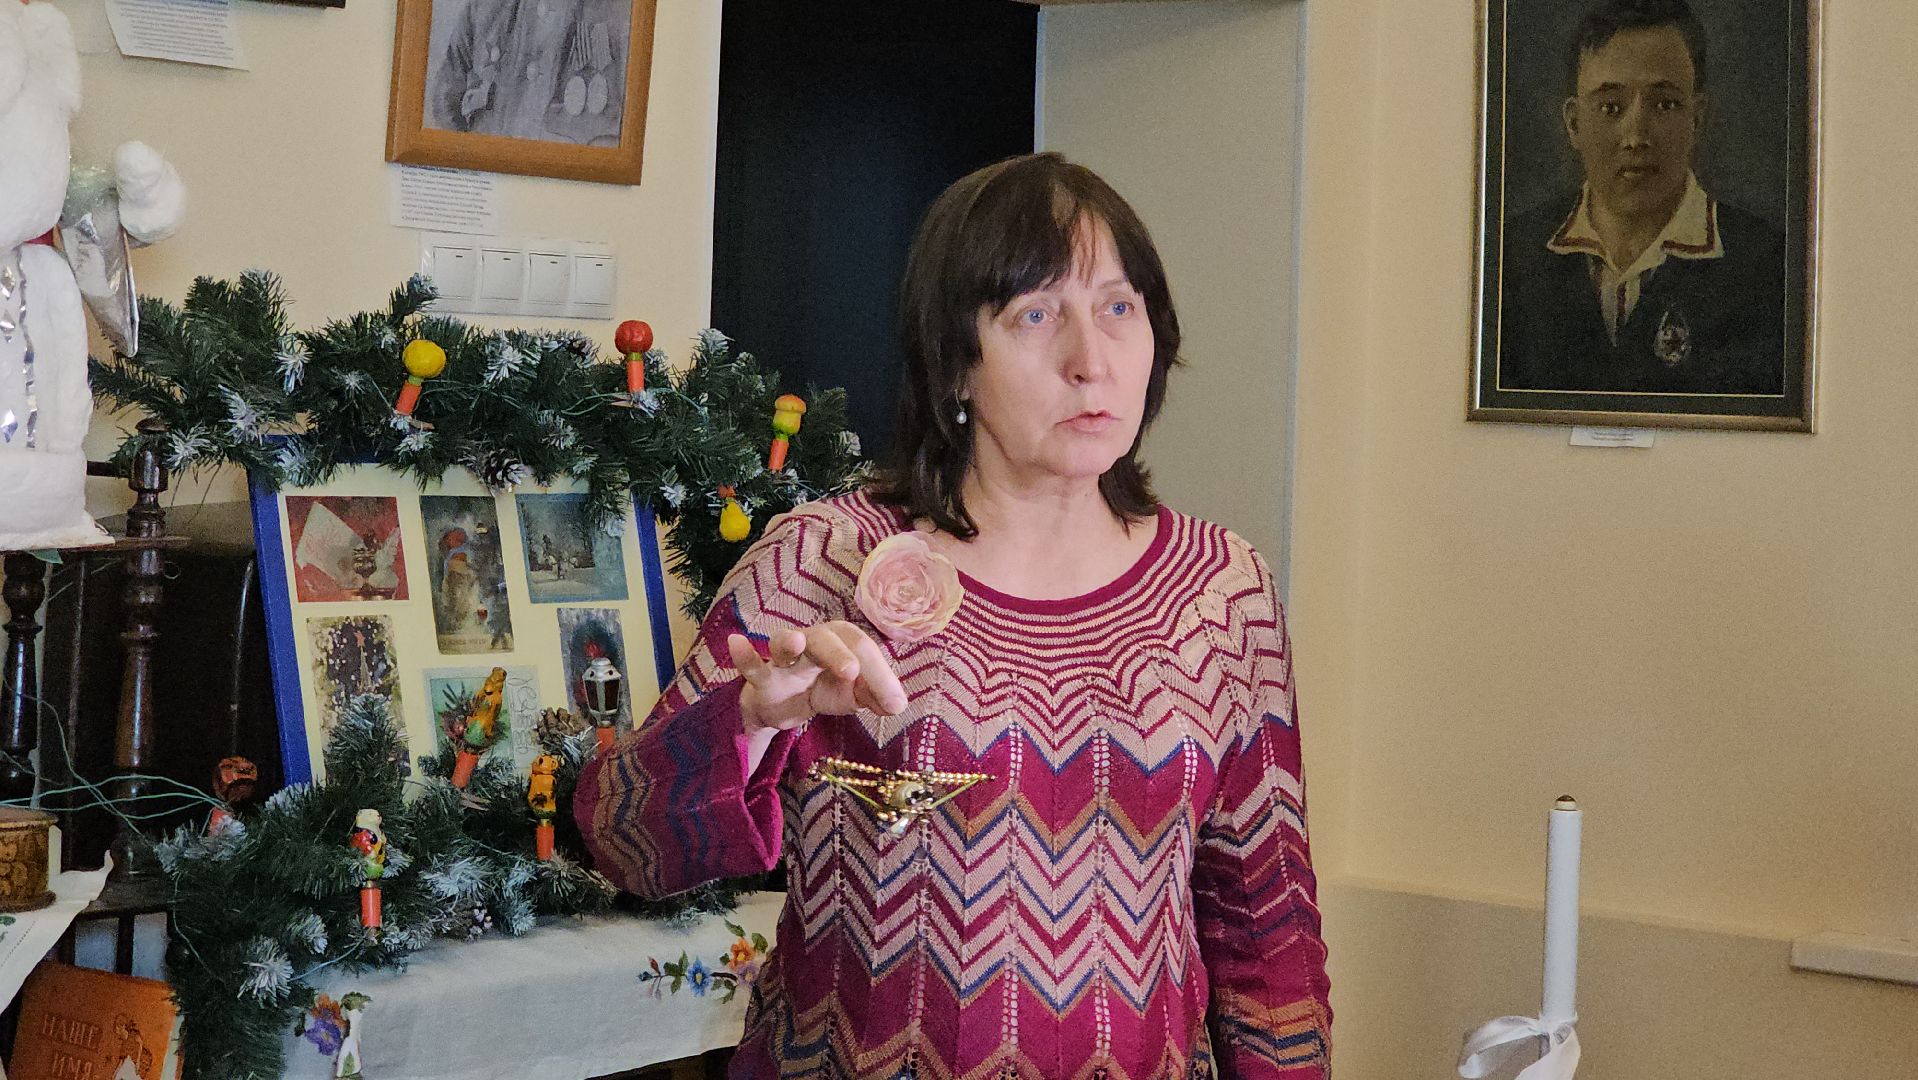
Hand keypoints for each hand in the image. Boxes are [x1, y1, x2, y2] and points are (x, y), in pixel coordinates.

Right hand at [728, 622, 908, 733]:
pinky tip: (735, 643)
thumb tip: (899, 704)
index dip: (880, 674)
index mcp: (841, 641)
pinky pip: (751, 666)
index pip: (863, 649)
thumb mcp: (855, 695)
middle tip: (852, 672)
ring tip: (794, 642)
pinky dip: (744, 656)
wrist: (784, 707)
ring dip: (789, 641)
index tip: (894, 703)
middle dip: (839, 653)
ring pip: (785, 643)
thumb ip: (877, 696)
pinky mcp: (762, 679)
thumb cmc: (824, 689)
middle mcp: (813, 641)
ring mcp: (784, 659)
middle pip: (827, 638)